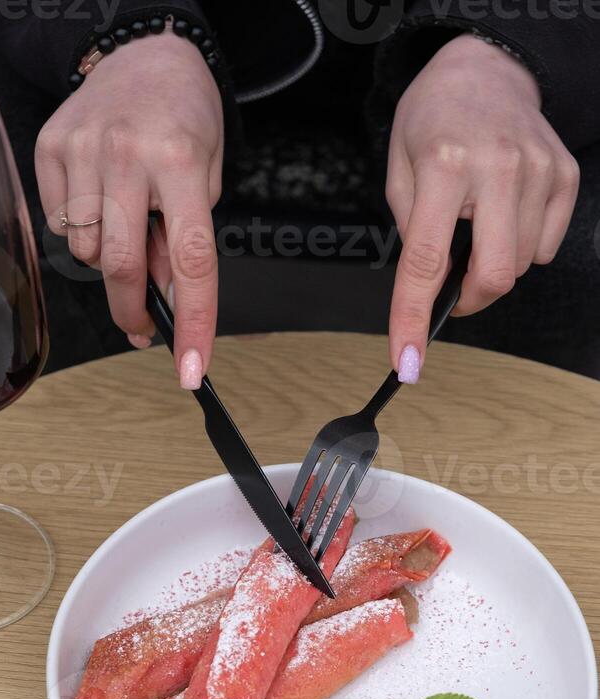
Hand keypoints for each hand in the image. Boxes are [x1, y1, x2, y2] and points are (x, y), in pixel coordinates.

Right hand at [36, 33, 223, 387]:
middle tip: (143, 327)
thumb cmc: (185, 118)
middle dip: (132, 311)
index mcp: (180, 162)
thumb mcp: (207, 176)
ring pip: (86, 250)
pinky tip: (99, 202)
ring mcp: (83, 149)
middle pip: (121, 265)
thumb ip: (184, 235)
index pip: (192, 261)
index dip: (195, 322)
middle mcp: (127, 155)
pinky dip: (82, 230)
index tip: (192, 368)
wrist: (145, 53)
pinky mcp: (51, 147)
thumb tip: (162, 295)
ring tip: (127, 225)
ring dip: (108, 259)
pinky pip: (61, 224)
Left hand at [386, 34, 579, 382]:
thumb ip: (411, 231)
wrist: (486, 70)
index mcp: (443, 166)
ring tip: (477, 220)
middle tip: (452, 285)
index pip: (425, 262)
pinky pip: (544, 247)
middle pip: (492, 276)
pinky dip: (520, 245)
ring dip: (492, 263)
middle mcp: (498, 168)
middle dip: (469, 298)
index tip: (408, 362)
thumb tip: (429, 291)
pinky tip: (504, 212)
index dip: (412, 319)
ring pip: (519, 266)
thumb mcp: (399, 170)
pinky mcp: (565, 177)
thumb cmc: (433, 121)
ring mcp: (539, 171)